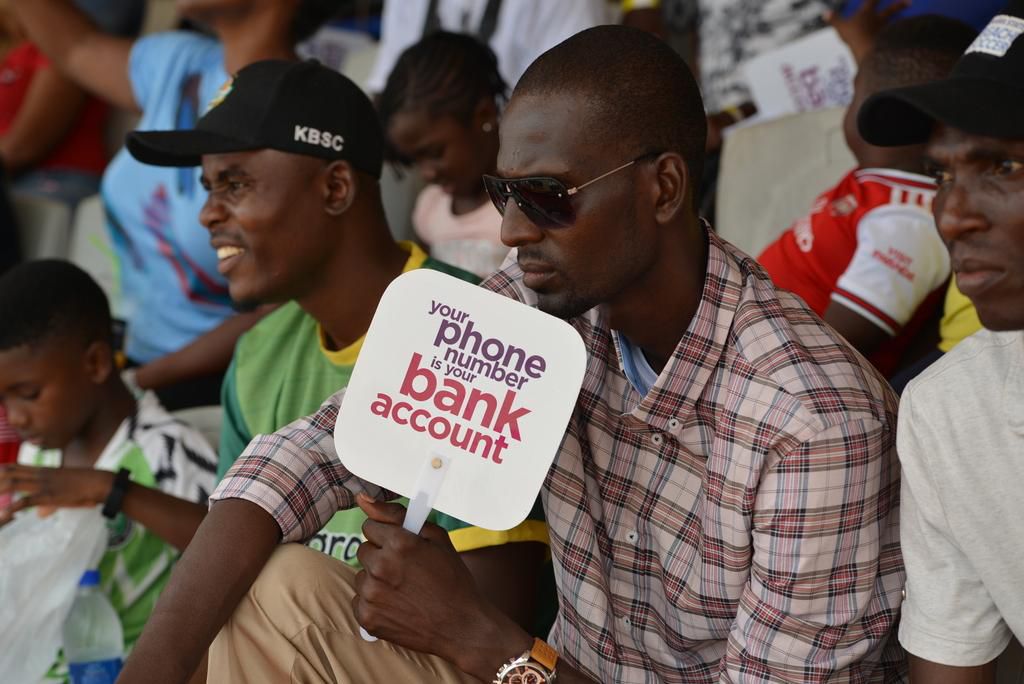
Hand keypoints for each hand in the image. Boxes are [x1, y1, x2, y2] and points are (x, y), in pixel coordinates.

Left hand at [0, 464, 111, 524]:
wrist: (100, 482)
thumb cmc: (86, 485)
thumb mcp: (64, 491)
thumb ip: (48, 501)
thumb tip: (39, 515)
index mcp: (42, 471)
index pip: (14, 467)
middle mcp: (39, 475)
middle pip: (8, 473)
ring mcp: (44, 485)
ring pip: (13, 483)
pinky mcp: (49, 496)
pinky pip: (27, 501)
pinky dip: (13, 507)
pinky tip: (4, 513)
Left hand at [352, 494, 530, 676]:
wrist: (462, 626)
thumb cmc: (453, 580)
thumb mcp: (437, 538)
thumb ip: (397, 515)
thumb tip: (363, 499)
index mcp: (399, 543)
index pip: (370, 526)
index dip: (387, 535)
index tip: (400, 546)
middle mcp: (381, 566)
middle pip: (364, 550)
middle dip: (380, 556)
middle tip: (404, 570)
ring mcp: (372, 594)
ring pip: (361, 575)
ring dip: (376, 579)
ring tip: (402, 590)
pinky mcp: (367, 617)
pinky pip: (359, 600)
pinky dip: (374, 602)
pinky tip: (396, 605)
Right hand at [825, 0, 910, 62]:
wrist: (869, 50)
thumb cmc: (855, 36)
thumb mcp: (841, 27)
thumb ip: (834, 20)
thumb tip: (825, 13)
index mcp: (867, 13)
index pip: (872, 0)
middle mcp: (879, 20)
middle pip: (890, 10)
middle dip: (899, 5)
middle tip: (909, 2)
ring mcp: (885, 31)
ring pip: (894, 24)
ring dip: (900, 22)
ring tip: (908, 22)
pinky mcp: (889, 42)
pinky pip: (895, 38)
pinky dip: (899, 38)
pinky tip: (902, 40)